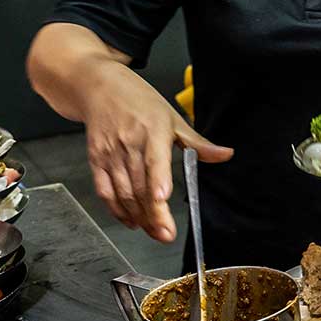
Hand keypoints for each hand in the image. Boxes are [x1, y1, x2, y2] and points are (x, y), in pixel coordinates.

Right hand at [82, 66, 232, 241]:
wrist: (98, 87)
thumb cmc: (138, 101)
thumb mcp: (173, 116)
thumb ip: (198, 143)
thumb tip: (225, 155)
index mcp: (151, 131)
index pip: (154, 160)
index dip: (157, 182)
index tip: (162, 199)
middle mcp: (128, 143)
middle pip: (139, 185)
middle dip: (153, 213)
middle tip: (166, 234)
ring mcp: (110, 153)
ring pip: (123, 192)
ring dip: (138, 216)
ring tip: (154, 232)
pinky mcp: (96, 159)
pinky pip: (105, 190)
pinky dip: (116, 209)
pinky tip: (130, 221)